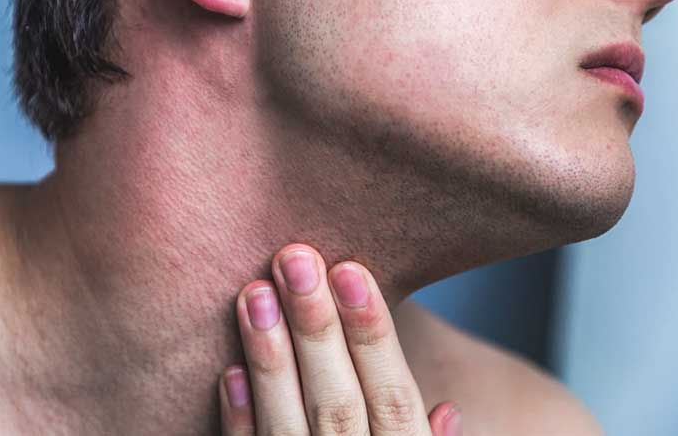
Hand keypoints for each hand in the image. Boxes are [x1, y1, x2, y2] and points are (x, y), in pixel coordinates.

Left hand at [219, 243, 463, 434]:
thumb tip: (449, 410)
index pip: (394, 398)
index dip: (373, 335)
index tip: (349, 270)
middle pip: (340, 406)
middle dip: (317, 330)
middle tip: (295, 259)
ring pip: (290, 433)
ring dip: (271, 364)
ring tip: (256, 292)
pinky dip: (239, 426)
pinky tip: (228, 371)